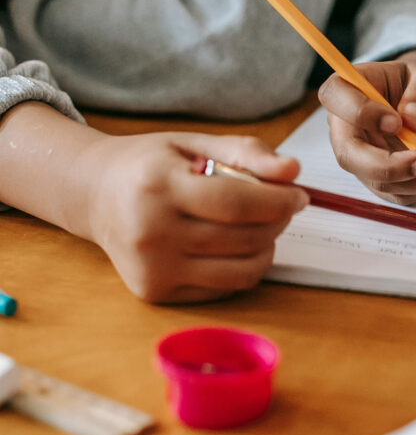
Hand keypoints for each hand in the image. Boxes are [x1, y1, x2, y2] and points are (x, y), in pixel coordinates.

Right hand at [81, 133, 307, 302]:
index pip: (235, 203)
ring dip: (267, 247)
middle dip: (278, 222)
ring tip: (262, 226)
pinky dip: (243, 267)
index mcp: (157, 186)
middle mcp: (150, 232)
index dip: (278, 201)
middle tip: (284, 206)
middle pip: (242, 238)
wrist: (96, 195)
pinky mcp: (156, 292)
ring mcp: (151, 268)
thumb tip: (293, 170)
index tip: (299, 195)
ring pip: (240, 270)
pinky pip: (224, 288)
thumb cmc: (151, 165)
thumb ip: (246, 152)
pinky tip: (236, 245)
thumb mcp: (195, 143)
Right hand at [318, 50, 415, 204]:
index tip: (396, 121)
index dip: (361, 113)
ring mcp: (363, 159)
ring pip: (381, 183)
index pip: (336, 99)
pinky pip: (403, 194)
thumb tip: (413, 118)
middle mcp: (347, 129)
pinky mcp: (383, 180)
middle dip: (391, 167)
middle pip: (350, 156)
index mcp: (347, 90)